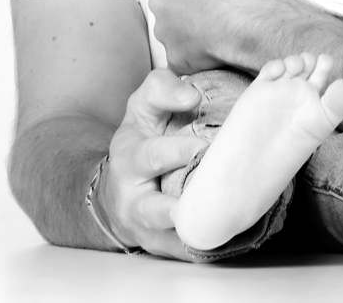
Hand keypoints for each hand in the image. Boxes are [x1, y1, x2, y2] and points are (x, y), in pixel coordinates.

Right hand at [97, 68, 209, 255]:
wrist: (116, 189)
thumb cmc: (139, 139)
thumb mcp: (142, 105)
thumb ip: (163, 89)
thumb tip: (192, 95)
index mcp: (131, 158)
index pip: (153, 156)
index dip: (179, 153)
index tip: (205, 147)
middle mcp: (134, 199)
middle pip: (154, 211)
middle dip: (181, 208)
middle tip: (214, 195)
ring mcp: (146, 229)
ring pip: (168, 241)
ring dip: (194, 235)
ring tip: (221, 224)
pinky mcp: (160, 247)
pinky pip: (182, 254)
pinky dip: (202, 250)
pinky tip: (226, 235)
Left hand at [148, 0, 268, 74]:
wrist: (243, 15)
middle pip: (176, 1)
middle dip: (193, 4)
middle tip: (221, 7)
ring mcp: (168, 32)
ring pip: (178, 31)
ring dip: (194, 31)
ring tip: (221, 31)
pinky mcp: (178, 58)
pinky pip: (186, 58)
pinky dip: (197, 57)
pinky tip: (215, 53)